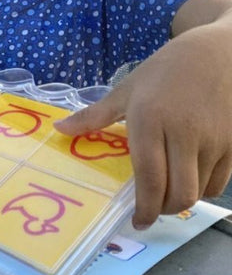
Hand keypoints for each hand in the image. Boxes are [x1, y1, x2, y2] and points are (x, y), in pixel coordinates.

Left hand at [55, 26, 231, 229]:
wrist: (219, 53)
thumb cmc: (166, 70)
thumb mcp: (127, 90)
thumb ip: (94, 116)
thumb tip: (59, 130)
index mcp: (151, 121)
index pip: (150, 178)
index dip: (145, 207)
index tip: (138, 221)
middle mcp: (184, 135)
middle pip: (179, 194)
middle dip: (163, 209)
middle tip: (151, 207)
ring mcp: (214, 142)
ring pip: (200, 192)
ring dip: (182, 200)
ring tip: (167, 192)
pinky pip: (220, 182)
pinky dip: (204, 189)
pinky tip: (189, 178)